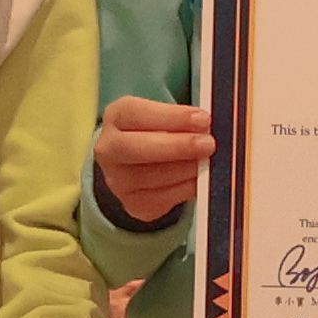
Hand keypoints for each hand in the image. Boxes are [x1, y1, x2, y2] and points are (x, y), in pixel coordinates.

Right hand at [95, 95, 213, 231]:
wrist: (137, 164)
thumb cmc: (156, 132)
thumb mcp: (163, 116)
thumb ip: (181, 118)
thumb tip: (206, 126)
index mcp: (116, 117)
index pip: (137, 113)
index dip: (172, 117)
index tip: (203, 119)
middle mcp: (109, 149)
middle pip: (136, 148)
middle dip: (177, 147)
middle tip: (208, 144)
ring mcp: (118, 180)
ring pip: (151, 177)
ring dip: (185, 169)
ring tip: (206, 161)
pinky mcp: (133, 204)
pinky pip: (162, 199)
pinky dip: (185, 188)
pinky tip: (197, 179)